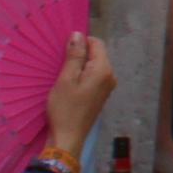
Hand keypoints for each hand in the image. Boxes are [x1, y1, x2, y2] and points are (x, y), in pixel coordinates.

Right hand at [42, 36, 118, 157]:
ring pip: (94, 66)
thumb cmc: (65, 108)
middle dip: (80, 55)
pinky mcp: (101, 95)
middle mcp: (111, 76)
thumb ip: (74, 55)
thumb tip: (78, 34)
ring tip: (64, 77)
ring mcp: (107, 87)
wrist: (68, 138)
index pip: (97, 43)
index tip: (64, 52)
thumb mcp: (66, 79)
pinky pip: (93, 77)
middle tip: (61, 66)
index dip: (80, 43)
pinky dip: (82, 76)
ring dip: (79, 67)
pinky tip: (70, 86)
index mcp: (104, 70)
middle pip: (96, 54)